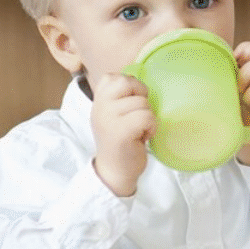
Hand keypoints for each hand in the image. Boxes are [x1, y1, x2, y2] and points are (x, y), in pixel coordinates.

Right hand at [89, 72, 154, 196]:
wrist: (115, 172)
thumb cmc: (121, 142)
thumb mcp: (113, 115)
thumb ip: (119, 97)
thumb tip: (137, 78)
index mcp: (98, 101)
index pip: (112, 76)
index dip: (129, 86)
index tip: (129, 105)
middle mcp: (99, 107)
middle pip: (128, 82)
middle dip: (140, 97)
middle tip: (137, 116)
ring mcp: (108, 118)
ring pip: (142, 102)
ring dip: (148, 116)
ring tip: (139, 130)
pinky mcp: (121, 131)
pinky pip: (147, 116)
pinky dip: (151, 127)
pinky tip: (143, 137)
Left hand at [233, 41, 249, 166]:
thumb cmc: (237, 118)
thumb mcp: (228, 94)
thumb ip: (222, 79)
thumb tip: (189, 68)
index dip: (242, 52)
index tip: (232, 69)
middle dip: (245, 62)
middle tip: (236, 81)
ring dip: (247, 77)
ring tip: (241, 93)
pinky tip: (248, 105)